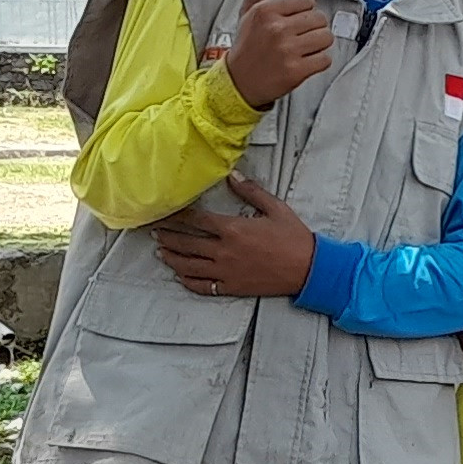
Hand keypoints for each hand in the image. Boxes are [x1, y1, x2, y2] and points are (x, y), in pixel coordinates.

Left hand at [150, 172, 317, 298]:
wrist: (308, 269)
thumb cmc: (294, 238)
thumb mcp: (275, 208)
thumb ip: (251, 191)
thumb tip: (232, 176)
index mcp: (232, 229)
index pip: (196, 219)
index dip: (176, 215)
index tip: (163, 211)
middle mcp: (224, 251)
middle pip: (186, 243)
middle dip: (167, 235)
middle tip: (154, 230)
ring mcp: (225, 272)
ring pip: (188, 266)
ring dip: (172, 258)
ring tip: (161, 251)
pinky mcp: (231, 287)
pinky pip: (202, 286)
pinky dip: (188, 281)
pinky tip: (180, 276)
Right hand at [223, 0, 335, 108]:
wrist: (238, 82)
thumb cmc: (246, 46)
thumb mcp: (247, 13)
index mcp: (266, 11)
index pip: (307, 0)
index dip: (305, 11)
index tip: (296, 20)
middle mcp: (277, 28)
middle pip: (320, 18)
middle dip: (314, 28)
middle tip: (300, 37)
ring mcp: (287, 50)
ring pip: (326, 38)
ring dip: (319, 45)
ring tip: (304, 49)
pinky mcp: (296, 71)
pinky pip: (325, 59)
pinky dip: (319, 62)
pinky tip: (305, 62)